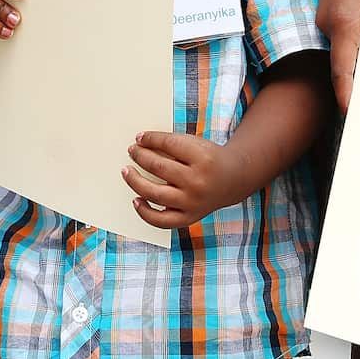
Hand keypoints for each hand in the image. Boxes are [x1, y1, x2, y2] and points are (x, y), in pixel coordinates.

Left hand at [123, 131, 249, 228]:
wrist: (233, 179)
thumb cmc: (209, 158)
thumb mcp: (197, 144)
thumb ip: (172, 145)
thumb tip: (141, 145)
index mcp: (202, 158)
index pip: (169, 144)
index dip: (151, 139)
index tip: (139, 137)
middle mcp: (197, 182)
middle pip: (159, 167)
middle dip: (140, 156)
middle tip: (131, 151)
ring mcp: (192, 202)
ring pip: (155, 193)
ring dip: (135, 181)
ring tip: (126, 171)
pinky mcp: (189, 217)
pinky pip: (161, 220)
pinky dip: (145, 212)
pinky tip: (136, 200)